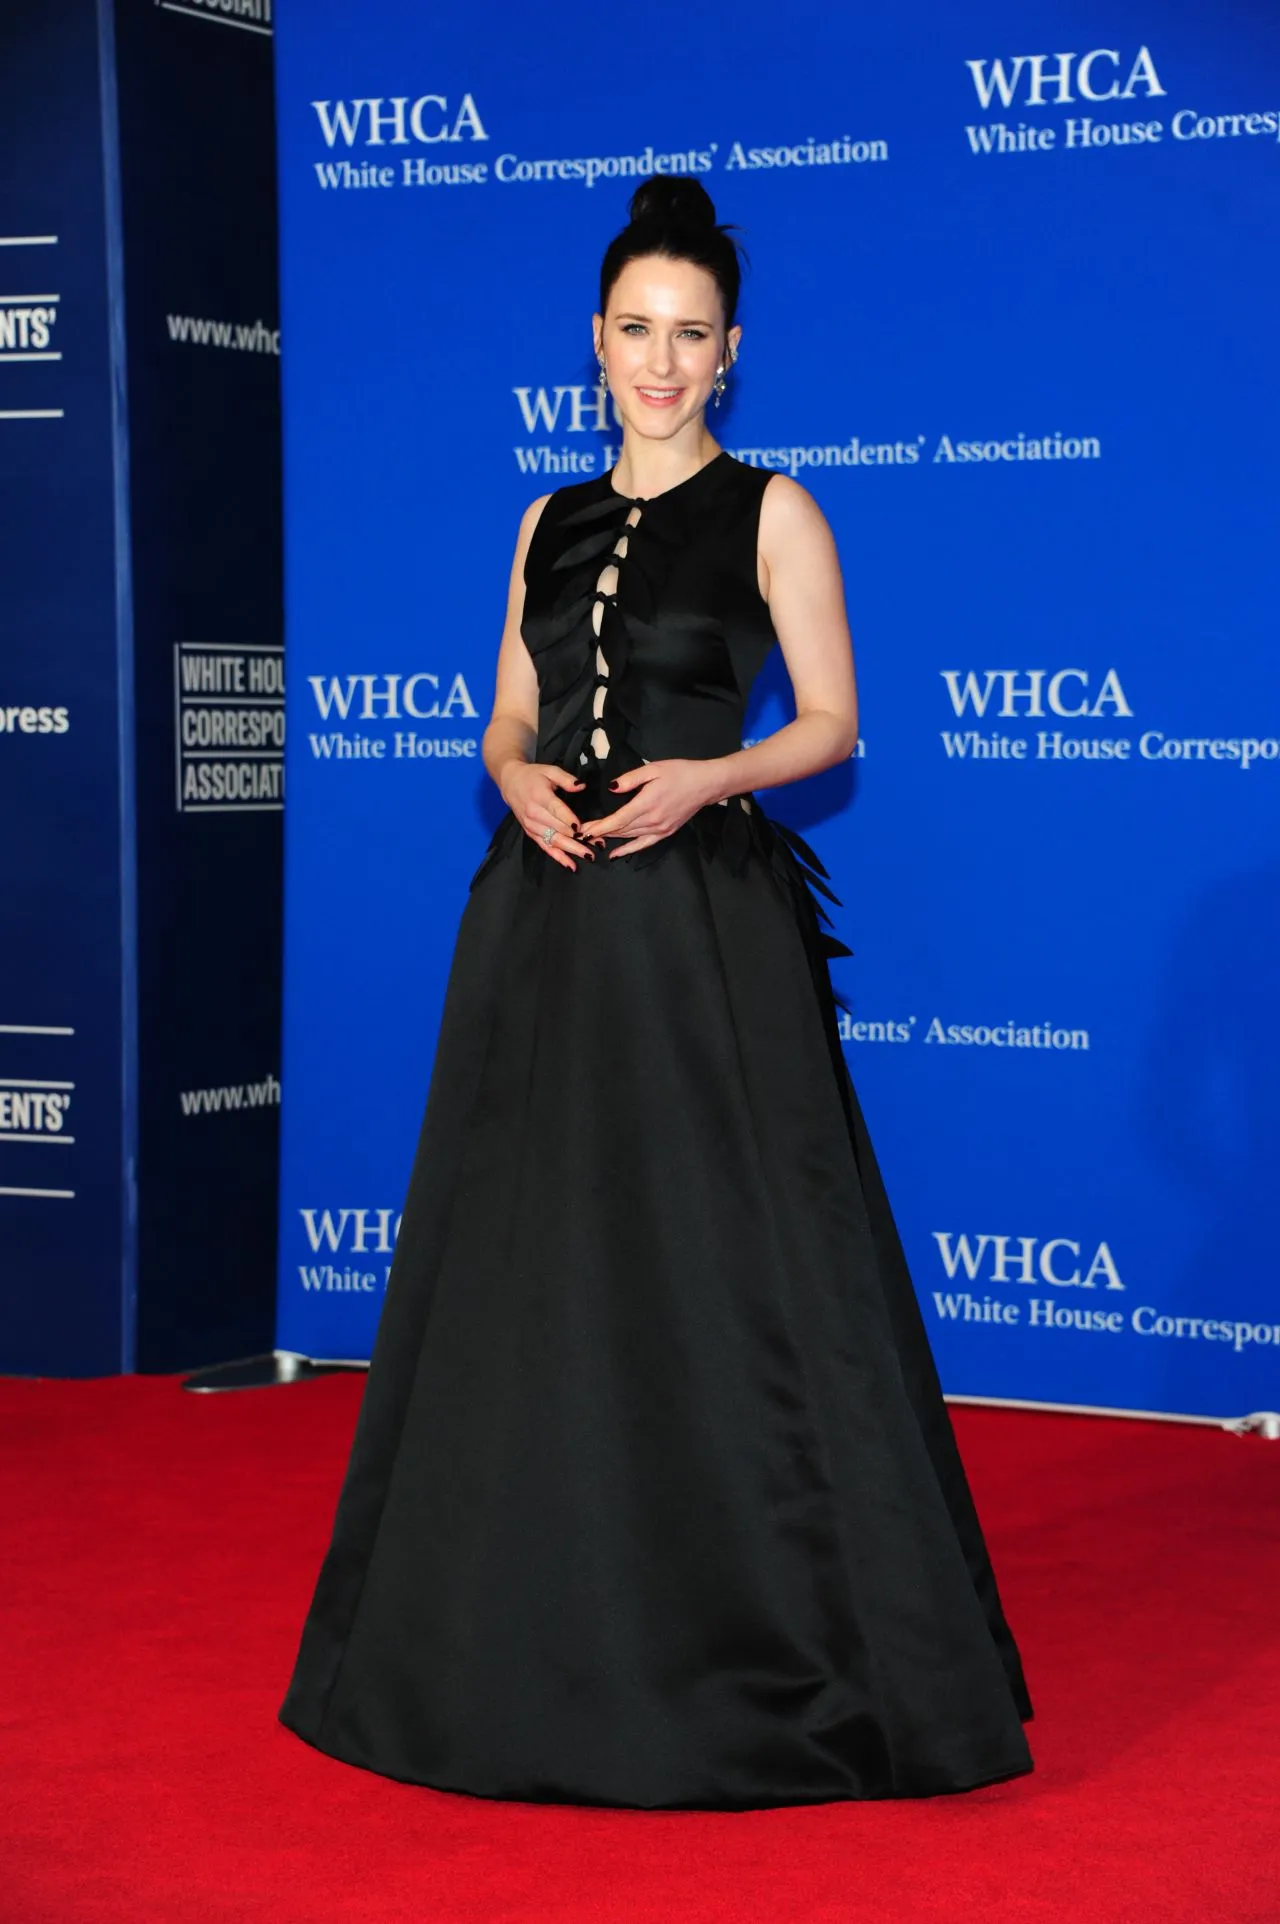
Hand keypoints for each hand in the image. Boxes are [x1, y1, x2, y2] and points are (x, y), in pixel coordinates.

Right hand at [499, 762, 592, 870]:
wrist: (510, 782)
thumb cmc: (533, 776)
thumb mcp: (550, 770)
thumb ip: (566, 779)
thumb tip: (581, 786)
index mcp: (540, 797)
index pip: (558, 811)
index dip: (572, 821)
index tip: (584, 829)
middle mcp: (534, 814)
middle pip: (558, 829)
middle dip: (579, 839)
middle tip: (597, 844)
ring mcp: (531, 825)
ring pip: (553, 841)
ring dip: (571, 850)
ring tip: (588, 856)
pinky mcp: (530, 833)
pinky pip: (545, 847)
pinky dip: (558, 857)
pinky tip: (571, 865)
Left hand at [579, 760, 724, 857]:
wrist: (706, 784)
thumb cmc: (680, 773)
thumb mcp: (653, 769)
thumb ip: (630, 779)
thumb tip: (612, 788)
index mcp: (647, 804)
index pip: (617, 820)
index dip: (599, 826)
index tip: (584, 830)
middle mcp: (652, 821)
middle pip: (620, 830)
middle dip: (599, 832)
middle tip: (580, 834)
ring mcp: (660, 829)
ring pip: (629, 837)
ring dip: (610, 839)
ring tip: (592, 839)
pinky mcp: (665, 833)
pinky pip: (643, 844)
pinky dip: (628, 850)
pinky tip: (615, 854)